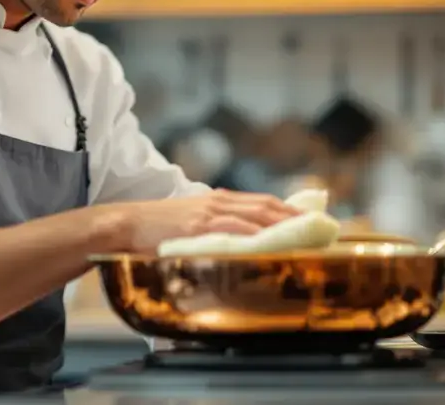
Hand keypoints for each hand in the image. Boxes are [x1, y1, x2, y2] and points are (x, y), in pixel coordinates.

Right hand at [108, 189, 301, 254]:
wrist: (124, 224)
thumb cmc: (154, 226)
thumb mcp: (189, 219)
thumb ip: (214, 225)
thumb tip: (238, 241)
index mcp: (217, 199)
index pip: (262, 202)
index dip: (289, 210)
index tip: (311, 221)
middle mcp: (217, 203)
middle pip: (265, 207)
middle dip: (295, 219)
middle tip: (320, 230)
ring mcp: (207, 215)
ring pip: (254, 217)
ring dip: (282, 228)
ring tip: (305, 239)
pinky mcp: (196, 228)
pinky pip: (232, 231)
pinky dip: (253, 237)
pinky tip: (269, 244)